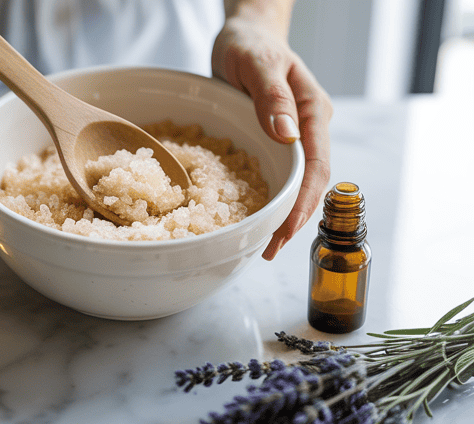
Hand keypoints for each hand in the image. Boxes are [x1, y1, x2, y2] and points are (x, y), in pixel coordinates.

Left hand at [212, 15, 331, 259]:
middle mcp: (311, 128)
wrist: (247, 34)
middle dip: (294, 220)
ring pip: (298, 185)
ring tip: (264, 245)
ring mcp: (297, 138)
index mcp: (314, 111)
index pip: (317, 167)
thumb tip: (288, 135)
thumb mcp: (256, 62)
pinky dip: (271, 201)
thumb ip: (272, 96)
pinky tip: (256, 220)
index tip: (286, 230)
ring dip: (284, 216)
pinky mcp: (279, 144)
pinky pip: (279, 177)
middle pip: (311, 184)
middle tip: (270, 249)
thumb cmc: (250, 43)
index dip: (303, 203)